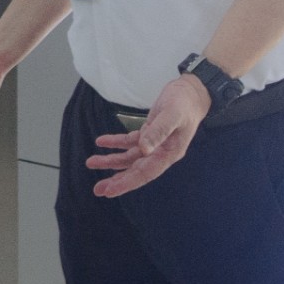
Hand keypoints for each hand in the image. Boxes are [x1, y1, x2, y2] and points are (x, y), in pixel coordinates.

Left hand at [86, 75, 210, 196]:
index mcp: (169, 153)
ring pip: (130, 158)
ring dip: (111, 161)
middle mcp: (161, 153)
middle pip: (136, 170)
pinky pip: (129, 142)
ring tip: (91, 163)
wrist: (191, 92)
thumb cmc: (184, 103)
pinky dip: (115, 143)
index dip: (127, 182)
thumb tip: (144, 150)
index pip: (145, 173)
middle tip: (98, 189)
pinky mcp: (149, 134)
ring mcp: (154, 145)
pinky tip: (101, 142)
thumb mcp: (172, 114)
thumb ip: (158, 131)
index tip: (110, 190)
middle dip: (116, 179)